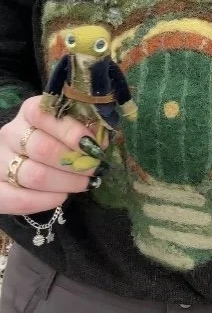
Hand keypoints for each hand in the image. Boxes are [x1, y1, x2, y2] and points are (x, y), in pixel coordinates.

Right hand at [0, 96, 107, 215]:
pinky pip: (17, 200)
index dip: (71, 131)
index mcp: (29, 111)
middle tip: (94, 168)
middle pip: (42, 149)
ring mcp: (0, 161)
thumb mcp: (64, 124)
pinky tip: (62, 197)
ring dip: (66, 182)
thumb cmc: (52, 136)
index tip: (93, 144)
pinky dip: (44, 201)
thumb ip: (81, 127)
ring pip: (34, 175)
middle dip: (74, 162)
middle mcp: (10, 133)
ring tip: (84, 183)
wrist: (21, 155)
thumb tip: (100, 141)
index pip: (45, 115)